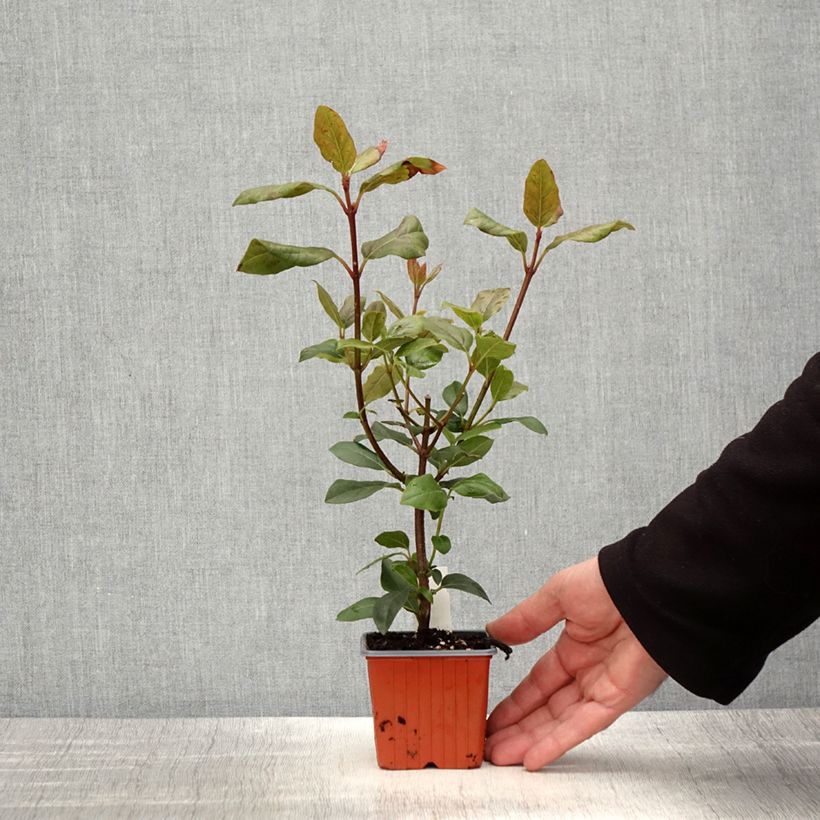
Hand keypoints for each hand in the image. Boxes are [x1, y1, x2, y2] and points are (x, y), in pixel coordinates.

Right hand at [484, 557, 667, 770]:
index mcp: (574, 646)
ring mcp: (603, 687)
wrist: (648, 587)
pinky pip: (584, 725)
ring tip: (502, 756)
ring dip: (531, 741)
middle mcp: (588, 671)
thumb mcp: (556, 595)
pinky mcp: (618, 698)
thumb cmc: (610, 582)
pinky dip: (559, 741)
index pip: (538, 683)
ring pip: (561, 722)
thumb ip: (525, 619)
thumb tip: (495, 630)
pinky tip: (534, 755)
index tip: (492, 716)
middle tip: (489, 745)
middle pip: (546, 709)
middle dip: (517, 729)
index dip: (515, 702)